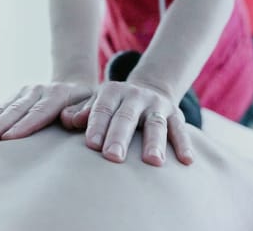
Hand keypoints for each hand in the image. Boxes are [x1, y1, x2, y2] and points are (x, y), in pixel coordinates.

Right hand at [0, 82, 93, 143]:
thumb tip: (70, 119)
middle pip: (15, 111)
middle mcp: (37, 90)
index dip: (25, 124)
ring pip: (2, 109)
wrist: (74, 83)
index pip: (40, 111)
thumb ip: (84, 111)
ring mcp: (24, 93)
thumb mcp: (93, 103)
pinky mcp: (14, 97)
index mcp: (58, 94)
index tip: (10, 138)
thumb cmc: (87, 102)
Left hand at [66, 81, 193, 165]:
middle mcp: (135, 95)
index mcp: (111, 91)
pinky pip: (181, 129)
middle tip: (113, 157)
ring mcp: (156, 105)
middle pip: (126, 117)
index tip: (92, 145)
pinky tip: (186, 160)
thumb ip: (81, 112)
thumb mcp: (96, 103)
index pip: (102, 108)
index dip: (97, 125)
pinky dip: (184, 144)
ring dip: (154, 142)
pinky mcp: (176, 115)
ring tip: (153, 161)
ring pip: (155, 123)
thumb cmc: (113, 106)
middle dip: (120, 137)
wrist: (148, 91)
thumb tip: (66, 119)